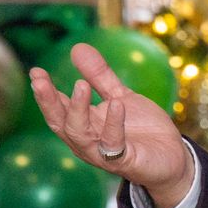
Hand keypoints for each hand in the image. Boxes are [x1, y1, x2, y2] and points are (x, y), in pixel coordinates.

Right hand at [29, 43, 193, 207]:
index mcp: (85, 125)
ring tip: (80, 85)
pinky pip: (113, 144)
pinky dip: (114, 124)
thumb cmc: (143, 129)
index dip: (45, 92)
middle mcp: (88, 141)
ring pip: (79, 135)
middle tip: (39, 80)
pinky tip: (116, 104)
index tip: (35, 71)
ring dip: (77, 110)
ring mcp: (104, 153)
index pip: (58, 109)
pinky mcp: (125, 160)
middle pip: (60, 123)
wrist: (173, 157)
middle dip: (48, 102)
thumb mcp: (120, 96)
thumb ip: (100, 76)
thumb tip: (76, 47)